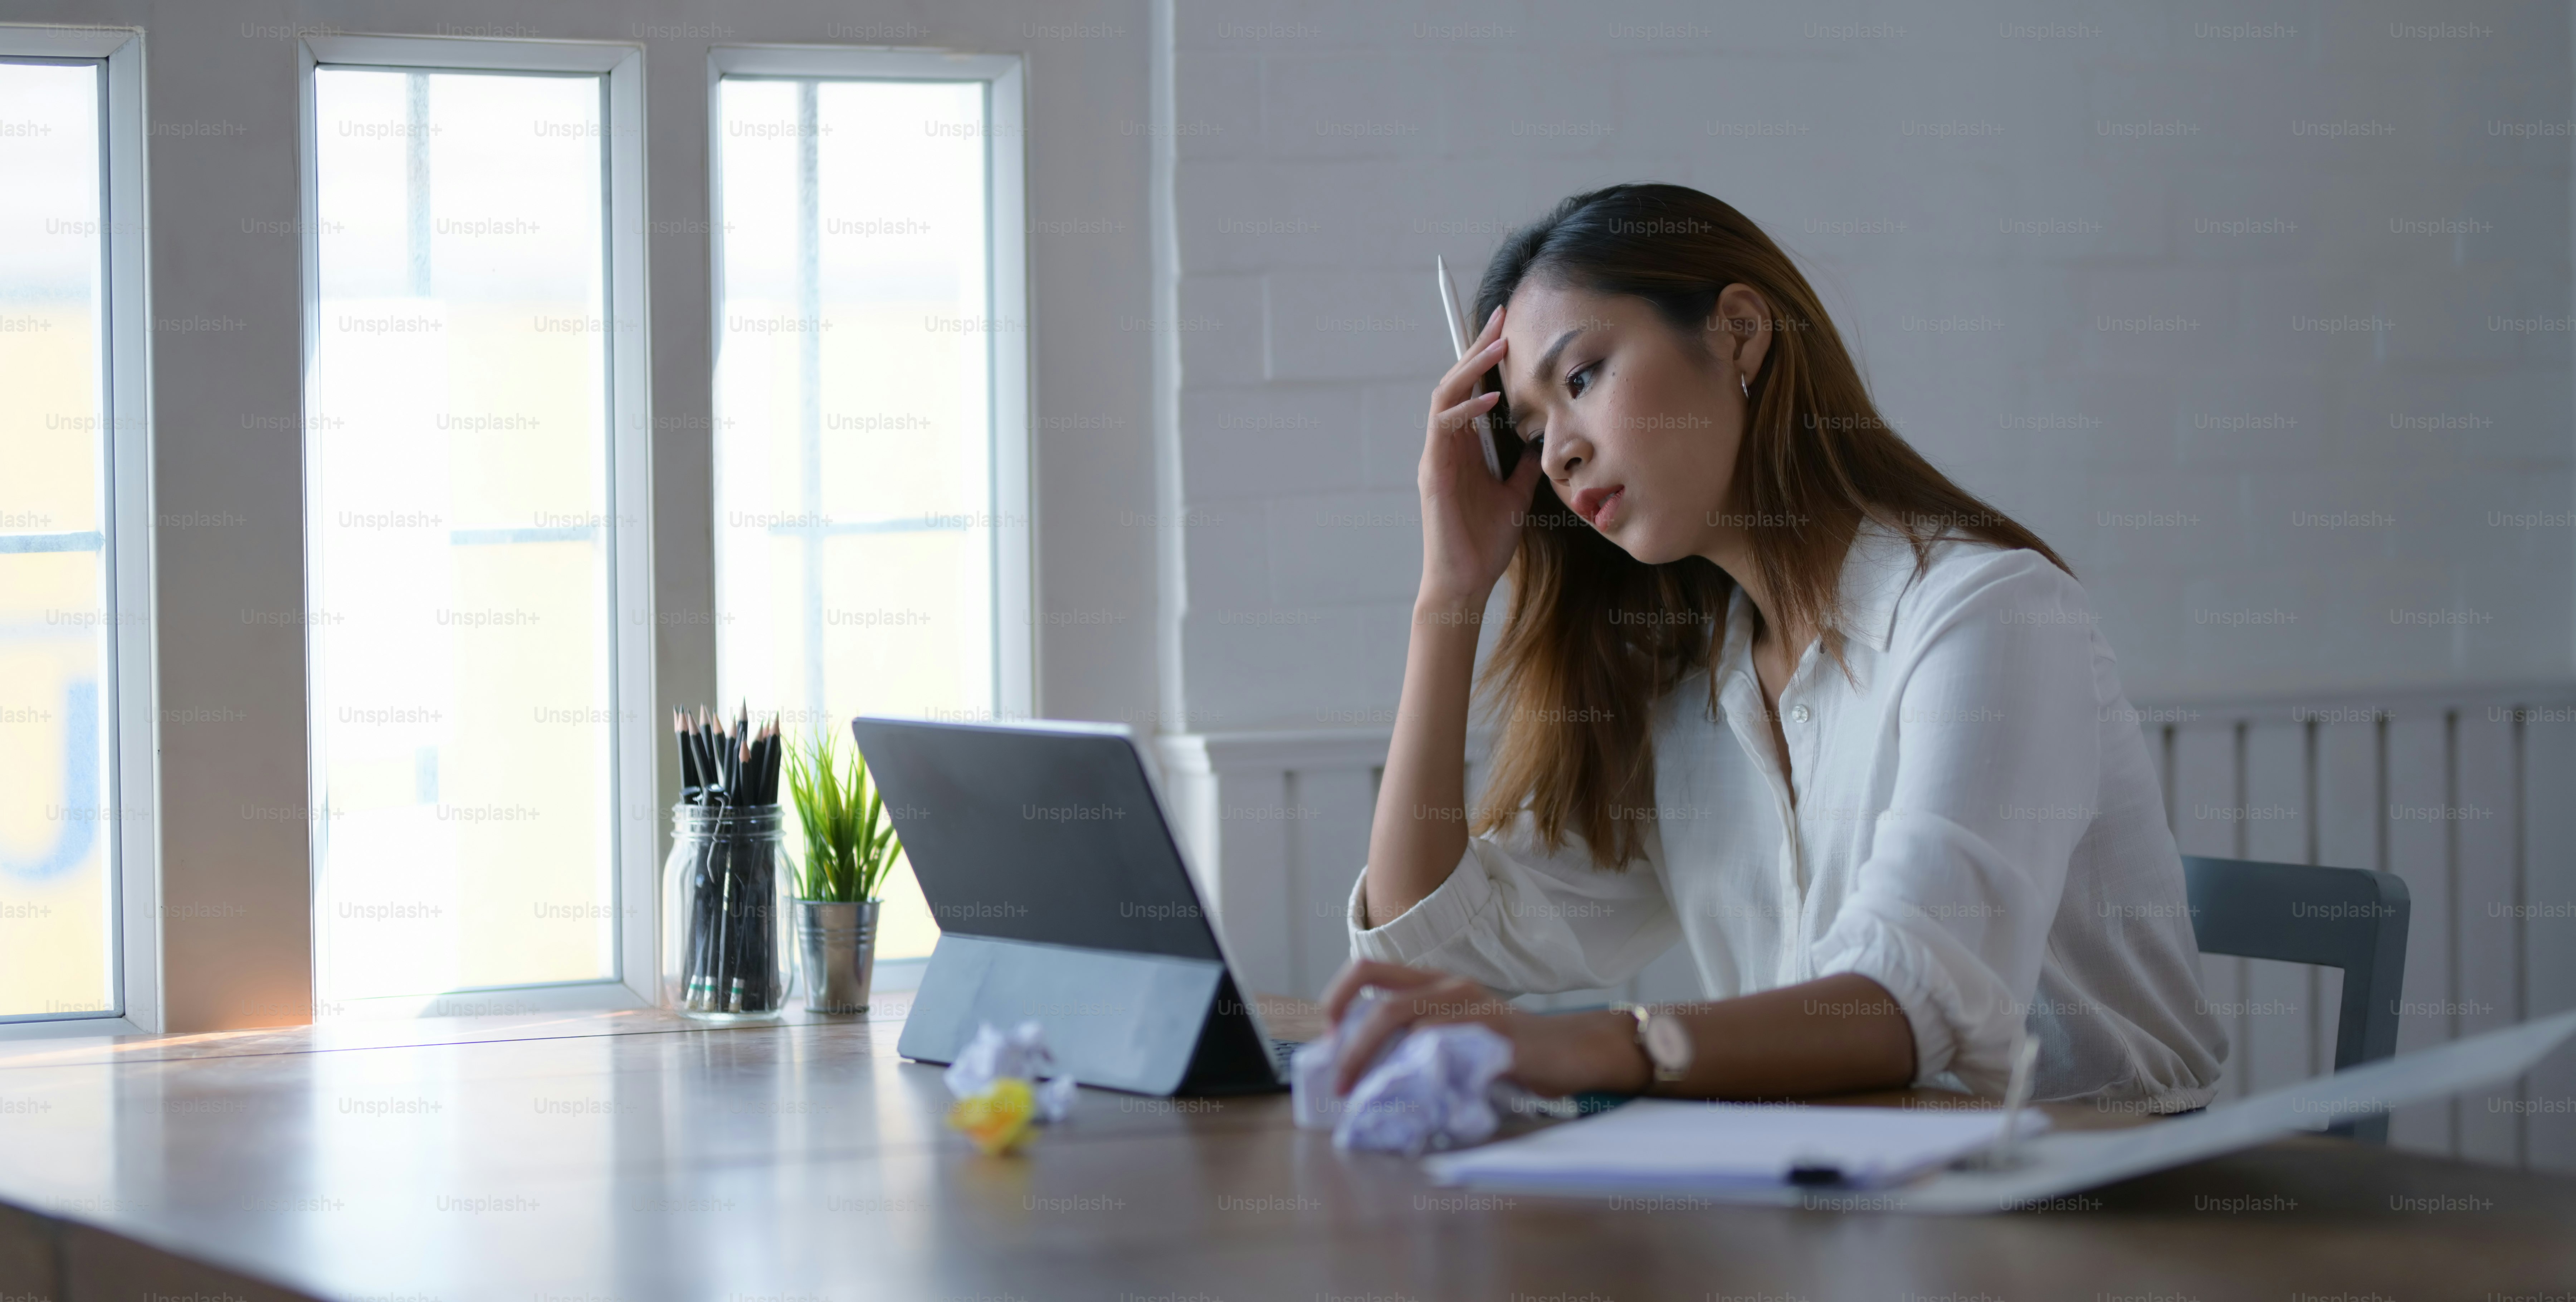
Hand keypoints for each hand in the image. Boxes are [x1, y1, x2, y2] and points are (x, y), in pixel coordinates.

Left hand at [1319, 959, 1648, 1099]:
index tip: (1327, 1035)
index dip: (1339, 997)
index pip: (1371, 970)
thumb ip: (1419, 1040)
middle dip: (1353, 1048)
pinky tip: (1416, 1097)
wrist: (1573, 1050)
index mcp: (1436, 982)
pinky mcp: (1500, 1039)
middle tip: (1340, 1084)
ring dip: (1381, 1064)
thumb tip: (1367, 1071)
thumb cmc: (1509, 1046)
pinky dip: (1425, 1073)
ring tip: (1366, 1097)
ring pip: (1413, 1025)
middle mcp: (1453, 988)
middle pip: (1386, 1006)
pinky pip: (1452, 1050)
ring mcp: (1478, 1011)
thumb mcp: (1457, 1032)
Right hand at [1417, 306, 1544, 609]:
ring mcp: (1436, 456)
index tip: (1506, 327)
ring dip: (1470, 369)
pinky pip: (1443, 428)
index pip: (1471, 390)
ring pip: (1445, 396)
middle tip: (1500, 318)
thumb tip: (1537, 439)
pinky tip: (1490, 399)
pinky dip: (1465, 410)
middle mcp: (1446, 445)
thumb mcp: (1515, 496)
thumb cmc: (1485, 543)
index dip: (1484, 357)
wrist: (1465, 582)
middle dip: (1476, 348)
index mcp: (1463, 447)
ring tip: (1497, 346)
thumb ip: (1520, 466)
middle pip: (1456, 382)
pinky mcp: (1433, 472)